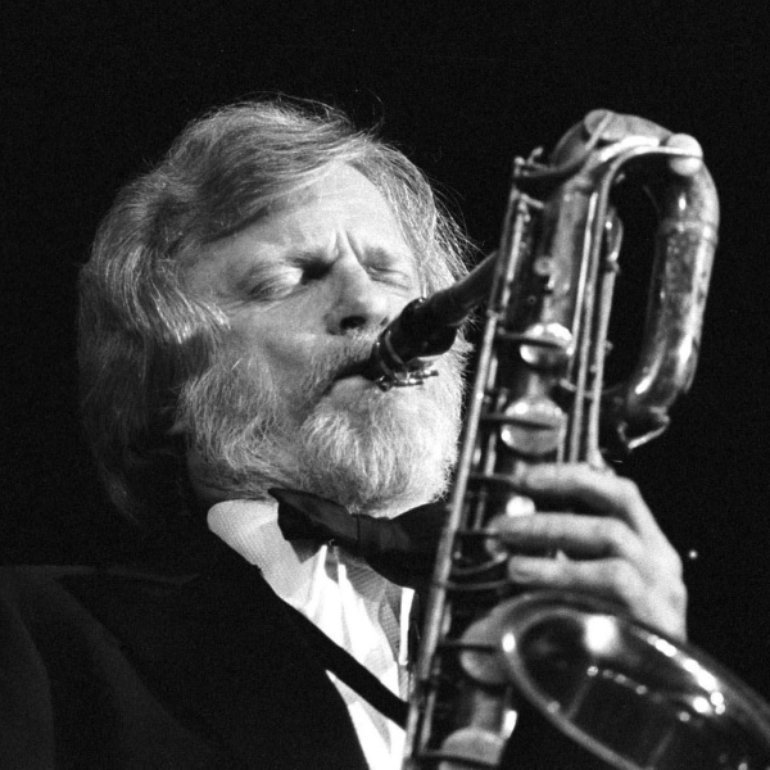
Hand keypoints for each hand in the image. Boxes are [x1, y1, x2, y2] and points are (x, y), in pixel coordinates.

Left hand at [493, 463, 686, 639]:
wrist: (625, 711)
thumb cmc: (597, 641)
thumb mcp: (579, 590)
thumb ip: (561, 556)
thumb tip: (513, 523)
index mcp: (647, 548)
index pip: (618, 492)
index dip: (573, 475)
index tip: (527, 476)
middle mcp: (660, 563)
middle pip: (619, 502)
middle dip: (559, 491)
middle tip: (513, 496)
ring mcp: (662, 589)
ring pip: (611, 536)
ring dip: (551, 530)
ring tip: (507, 538)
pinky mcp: (654, 617)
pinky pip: (609, 580)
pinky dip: (561, 571)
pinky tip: (524, 576)